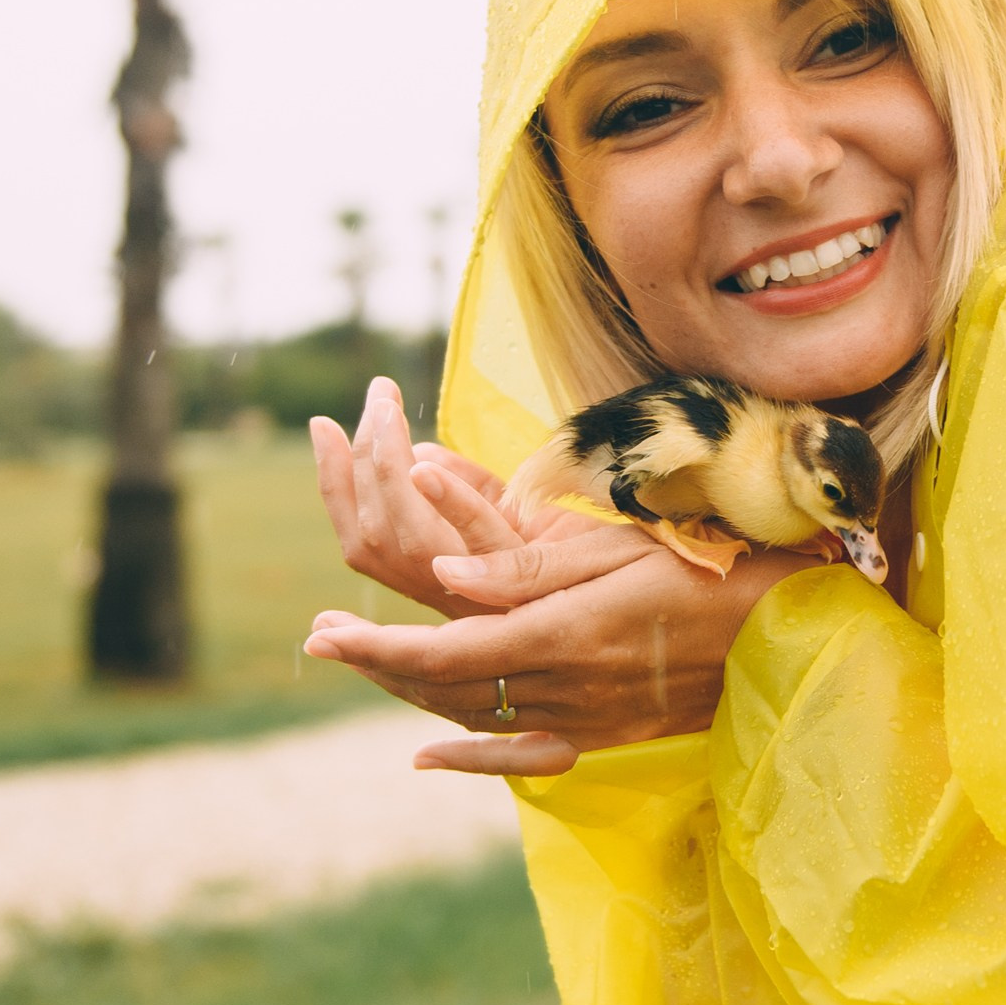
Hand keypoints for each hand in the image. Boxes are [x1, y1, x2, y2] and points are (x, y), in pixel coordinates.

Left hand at [303, 526, 816, 773]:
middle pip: (445, 687)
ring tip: (364, 664)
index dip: (376, 645)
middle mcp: (564, 689)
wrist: (785, 632)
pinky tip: (429, 755)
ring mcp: (584, 719)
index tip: (321, 632)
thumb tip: (444, 574)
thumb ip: (528, 566)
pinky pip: (520, 755)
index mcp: (562, 636)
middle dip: (376, 664)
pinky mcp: (603, 733)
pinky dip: (469, 757)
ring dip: (410, 694)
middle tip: (320, 637)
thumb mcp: (619, 551)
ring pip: (473, 716)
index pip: (444, 650)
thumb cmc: (710, 570)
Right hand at [310, 377, 583, 614]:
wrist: (684, 590)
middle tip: (368, 407)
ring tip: (385, 414)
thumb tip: (419, 456)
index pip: (369, 542)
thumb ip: (471, 489)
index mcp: (453, 582)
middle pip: (374, 546)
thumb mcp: (528, 512)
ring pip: (409, 547)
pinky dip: (448, 500)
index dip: (337, 487)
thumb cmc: (610, 553)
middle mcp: (462, 598)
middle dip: (352, 473)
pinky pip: (479, 545)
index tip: (322, 425)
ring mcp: (495, 596)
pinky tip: (424, 461)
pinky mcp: (539, 583)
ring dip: (387, 474)